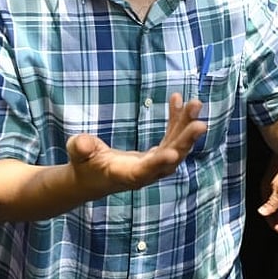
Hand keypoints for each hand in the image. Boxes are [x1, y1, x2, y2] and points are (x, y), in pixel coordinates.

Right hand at [66, 93, 207, 193]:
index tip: (172, 153)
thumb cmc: (83, 166)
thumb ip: (80, 148)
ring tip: (195, 103)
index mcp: (126, 175)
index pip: (145, 171)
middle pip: (170, 159)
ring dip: (186, 126)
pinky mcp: (156, 156)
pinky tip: (178, 100)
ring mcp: (154, 165)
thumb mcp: (77, 155)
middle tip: (199, 121)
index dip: (159, 163)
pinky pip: (171, 138)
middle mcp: (146, 173)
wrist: (92, 178)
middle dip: (185, 140)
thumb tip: (83, 142)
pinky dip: (177, 121)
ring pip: (176, 147)